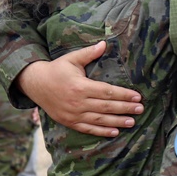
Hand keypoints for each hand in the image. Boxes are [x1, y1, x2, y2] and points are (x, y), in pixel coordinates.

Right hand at [18, 42, 142, 136]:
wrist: (35, 84)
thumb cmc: (56, 69)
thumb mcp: (72, 58)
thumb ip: (89, 53)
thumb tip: (105, 43)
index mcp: (80, 86)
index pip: (107, 92)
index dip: (124, 95)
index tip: (137, 97)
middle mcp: (78, 102)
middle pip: (106, 107)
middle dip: (125, 108)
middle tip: (140, 109)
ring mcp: (73, 114)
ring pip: (100, 120)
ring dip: (117, 121)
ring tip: (132, 122)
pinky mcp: (69, 122)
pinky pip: (88, 129)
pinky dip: (102, 132)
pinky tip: (115, 132)